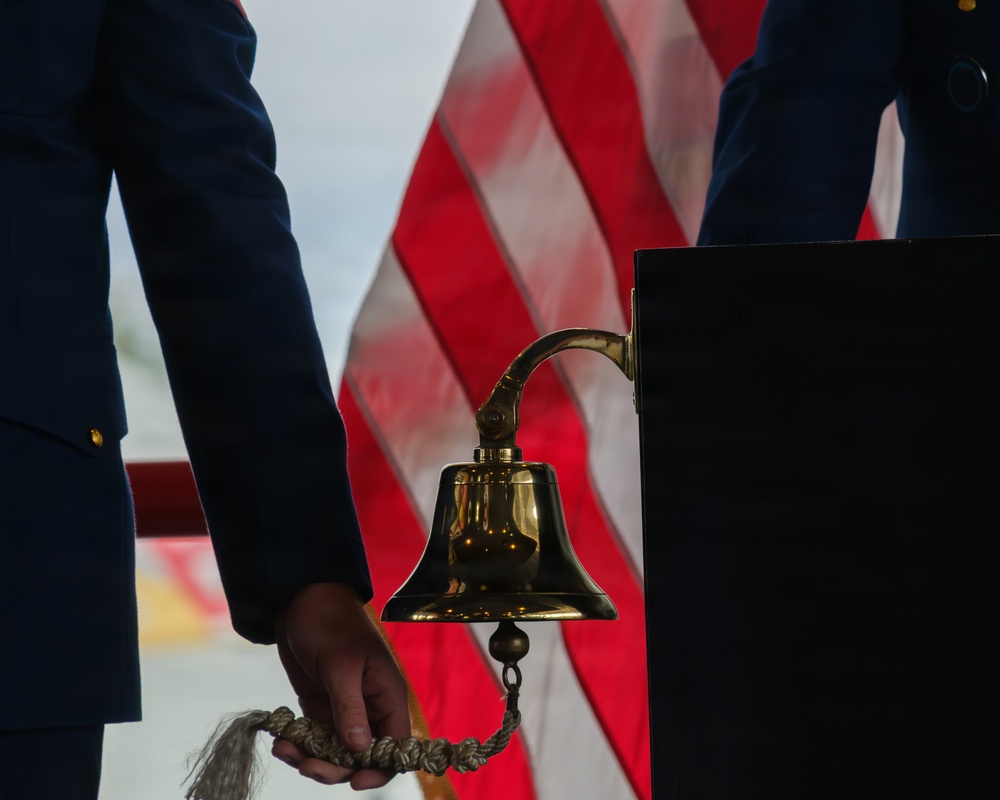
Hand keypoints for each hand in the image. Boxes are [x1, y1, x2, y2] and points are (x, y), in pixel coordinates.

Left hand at [271, 582, 409, 789]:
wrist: (300, 600)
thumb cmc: (329, 623)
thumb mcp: (340, 666)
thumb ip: (349, 708)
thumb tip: (359, 750)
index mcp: (387, 694)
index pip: (395, 744)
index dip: (380, 768)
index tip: (355, 780)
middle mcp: (369, 706)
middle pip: (362, 756)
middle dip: (335, 767)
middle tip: (306, 765)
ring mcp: (344, 708)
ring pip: (335, 752)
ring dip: (311, 758)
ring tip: (285, 750)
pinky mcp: (320, 707)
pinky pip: (315, 739)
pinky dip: (299, 745)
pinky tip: (282, 741)